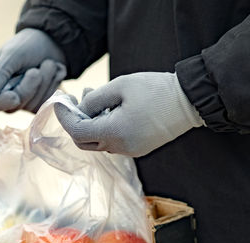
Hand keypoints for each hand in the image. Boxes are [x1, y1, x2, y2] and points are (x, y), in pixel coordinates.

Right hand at [0, 28, 65, 112]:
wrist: (54, 40)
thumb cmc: (28, 44)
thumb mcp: (12, 54)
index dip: (4, 102)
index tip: (15, 96)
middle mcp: (5, 94)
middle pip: (15, 105)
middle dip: (29, 87)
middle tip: (36, 69)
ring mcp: (23, 100)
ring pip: (33, 105)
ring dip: (45, 82)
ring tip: (47, 64)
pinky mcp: (39, 101)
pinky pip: (46, 102)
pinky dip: (52, 85)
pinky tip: (53, 72)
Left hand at [54, 72, 203, 156]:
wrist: (191, 101)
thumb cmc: (156, 90)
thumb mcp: (120, 86)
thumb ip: (94, 99)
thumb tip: (80, 108)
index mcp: (115, 133)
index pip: (77, 131)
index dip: (64, 117)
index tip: (59, 101)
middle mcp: (120, 147)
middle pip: (84, 141)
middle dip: (74, 121)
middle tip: (72, 100)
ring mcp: (130, 150)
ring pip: (98, 141)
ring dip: (90, 121)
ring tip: (91, 95)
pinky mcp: (138, 147)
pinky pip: (112, 140)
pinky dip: (103, 125)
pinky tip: (107, 107)